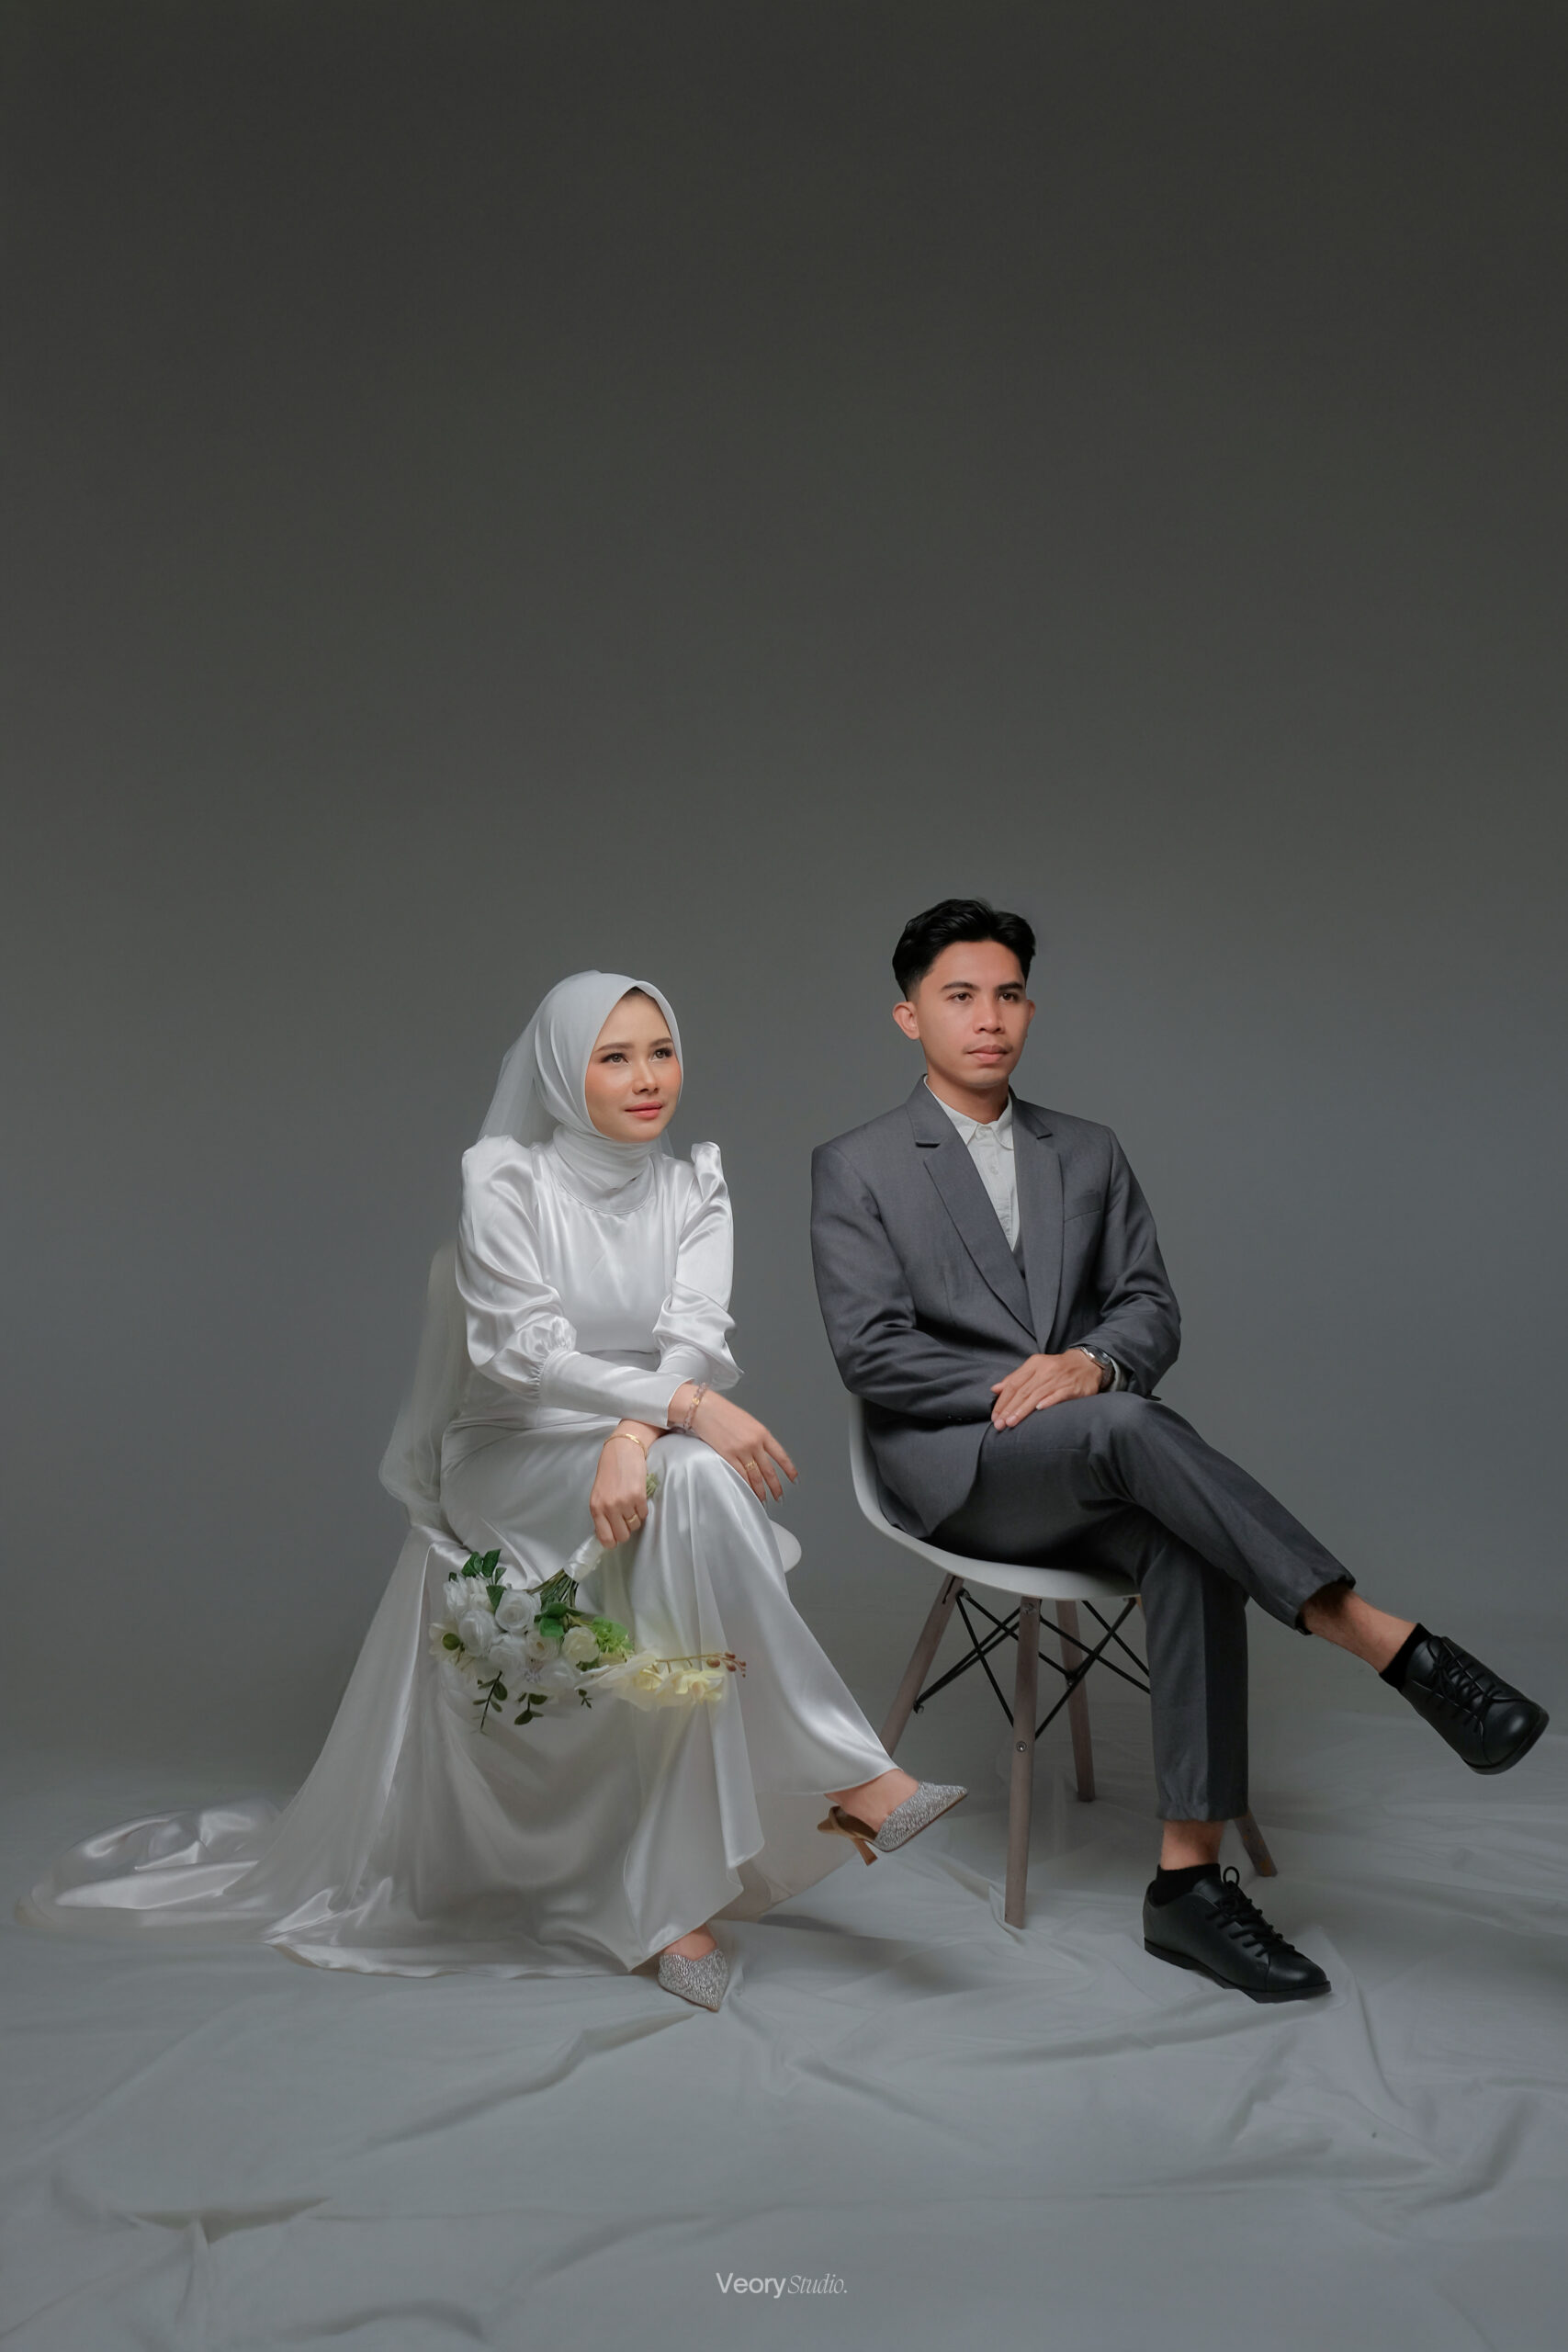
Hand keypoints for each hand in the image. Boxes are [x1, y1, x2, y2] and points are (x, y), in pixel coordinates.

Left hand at [589, 1430, 652, 1547]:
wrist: (622, 1450)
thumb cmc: (609, 1472)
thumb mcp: (598, 1494)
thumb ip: (601, 1513)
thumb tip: (608, 1533)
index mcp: (596, 1508)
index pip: (605, 1538)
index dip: (613, 1541)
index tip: (616, 1535)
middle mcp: (609, 1507)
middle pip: (622, 1536)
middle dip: (625, 1529)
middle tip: (625, 1517)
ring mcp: (624, 1503)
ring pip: (635, 1525)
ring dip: (634, 1517)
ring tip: (631, 1503)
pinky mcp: (639, 1497)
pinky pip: (644, 1514)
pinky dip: (642, 1509)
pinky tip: (637, 1497)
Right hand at [668, 1384, 797, 1504]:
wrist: (705, 1408)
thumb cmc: (724, 1412)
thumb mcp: (748, 1421)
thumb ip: (757, 1437)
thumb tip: (762, 1453)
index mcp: (762, 1433)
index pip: (781, 1455)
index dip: (789, 1469)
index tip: (794, 1479)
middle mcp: (754, 1443)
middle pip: (768, 1470)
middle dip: (775, 1486)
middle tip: (779, 1497)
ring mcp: (741, 1451)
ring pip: (755, 1477)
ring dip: (760, 1491)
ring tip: (763, 1500)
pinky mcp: (727, 1456)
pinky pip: (740, 1475)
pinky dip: (746, 1486)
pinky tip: (749, 1492)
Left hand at [990, 1349, 1104, 1427]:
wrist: (1087, 1364)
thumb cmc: (1057, 1368)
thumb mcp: (1035, 1367)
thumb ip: (1015, 1378)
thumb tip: (995, 1389)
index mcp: (1034, 1365)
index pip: (1014, 1383)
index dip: (1003, 1400)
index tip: (995, 1416)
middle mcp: (1045, 1371)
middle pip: (1023, 1391)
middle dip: (1009, 1409)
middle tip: (1000, 1424)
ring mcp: (1059, 1379)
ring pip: (1037, 1395)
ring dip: (1023, 1410)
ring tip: (1011, 1422)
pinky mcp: (1072, 1388)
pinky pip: (1058, 1395)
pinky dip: (1048, 1402)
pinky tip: (1038, 1410)